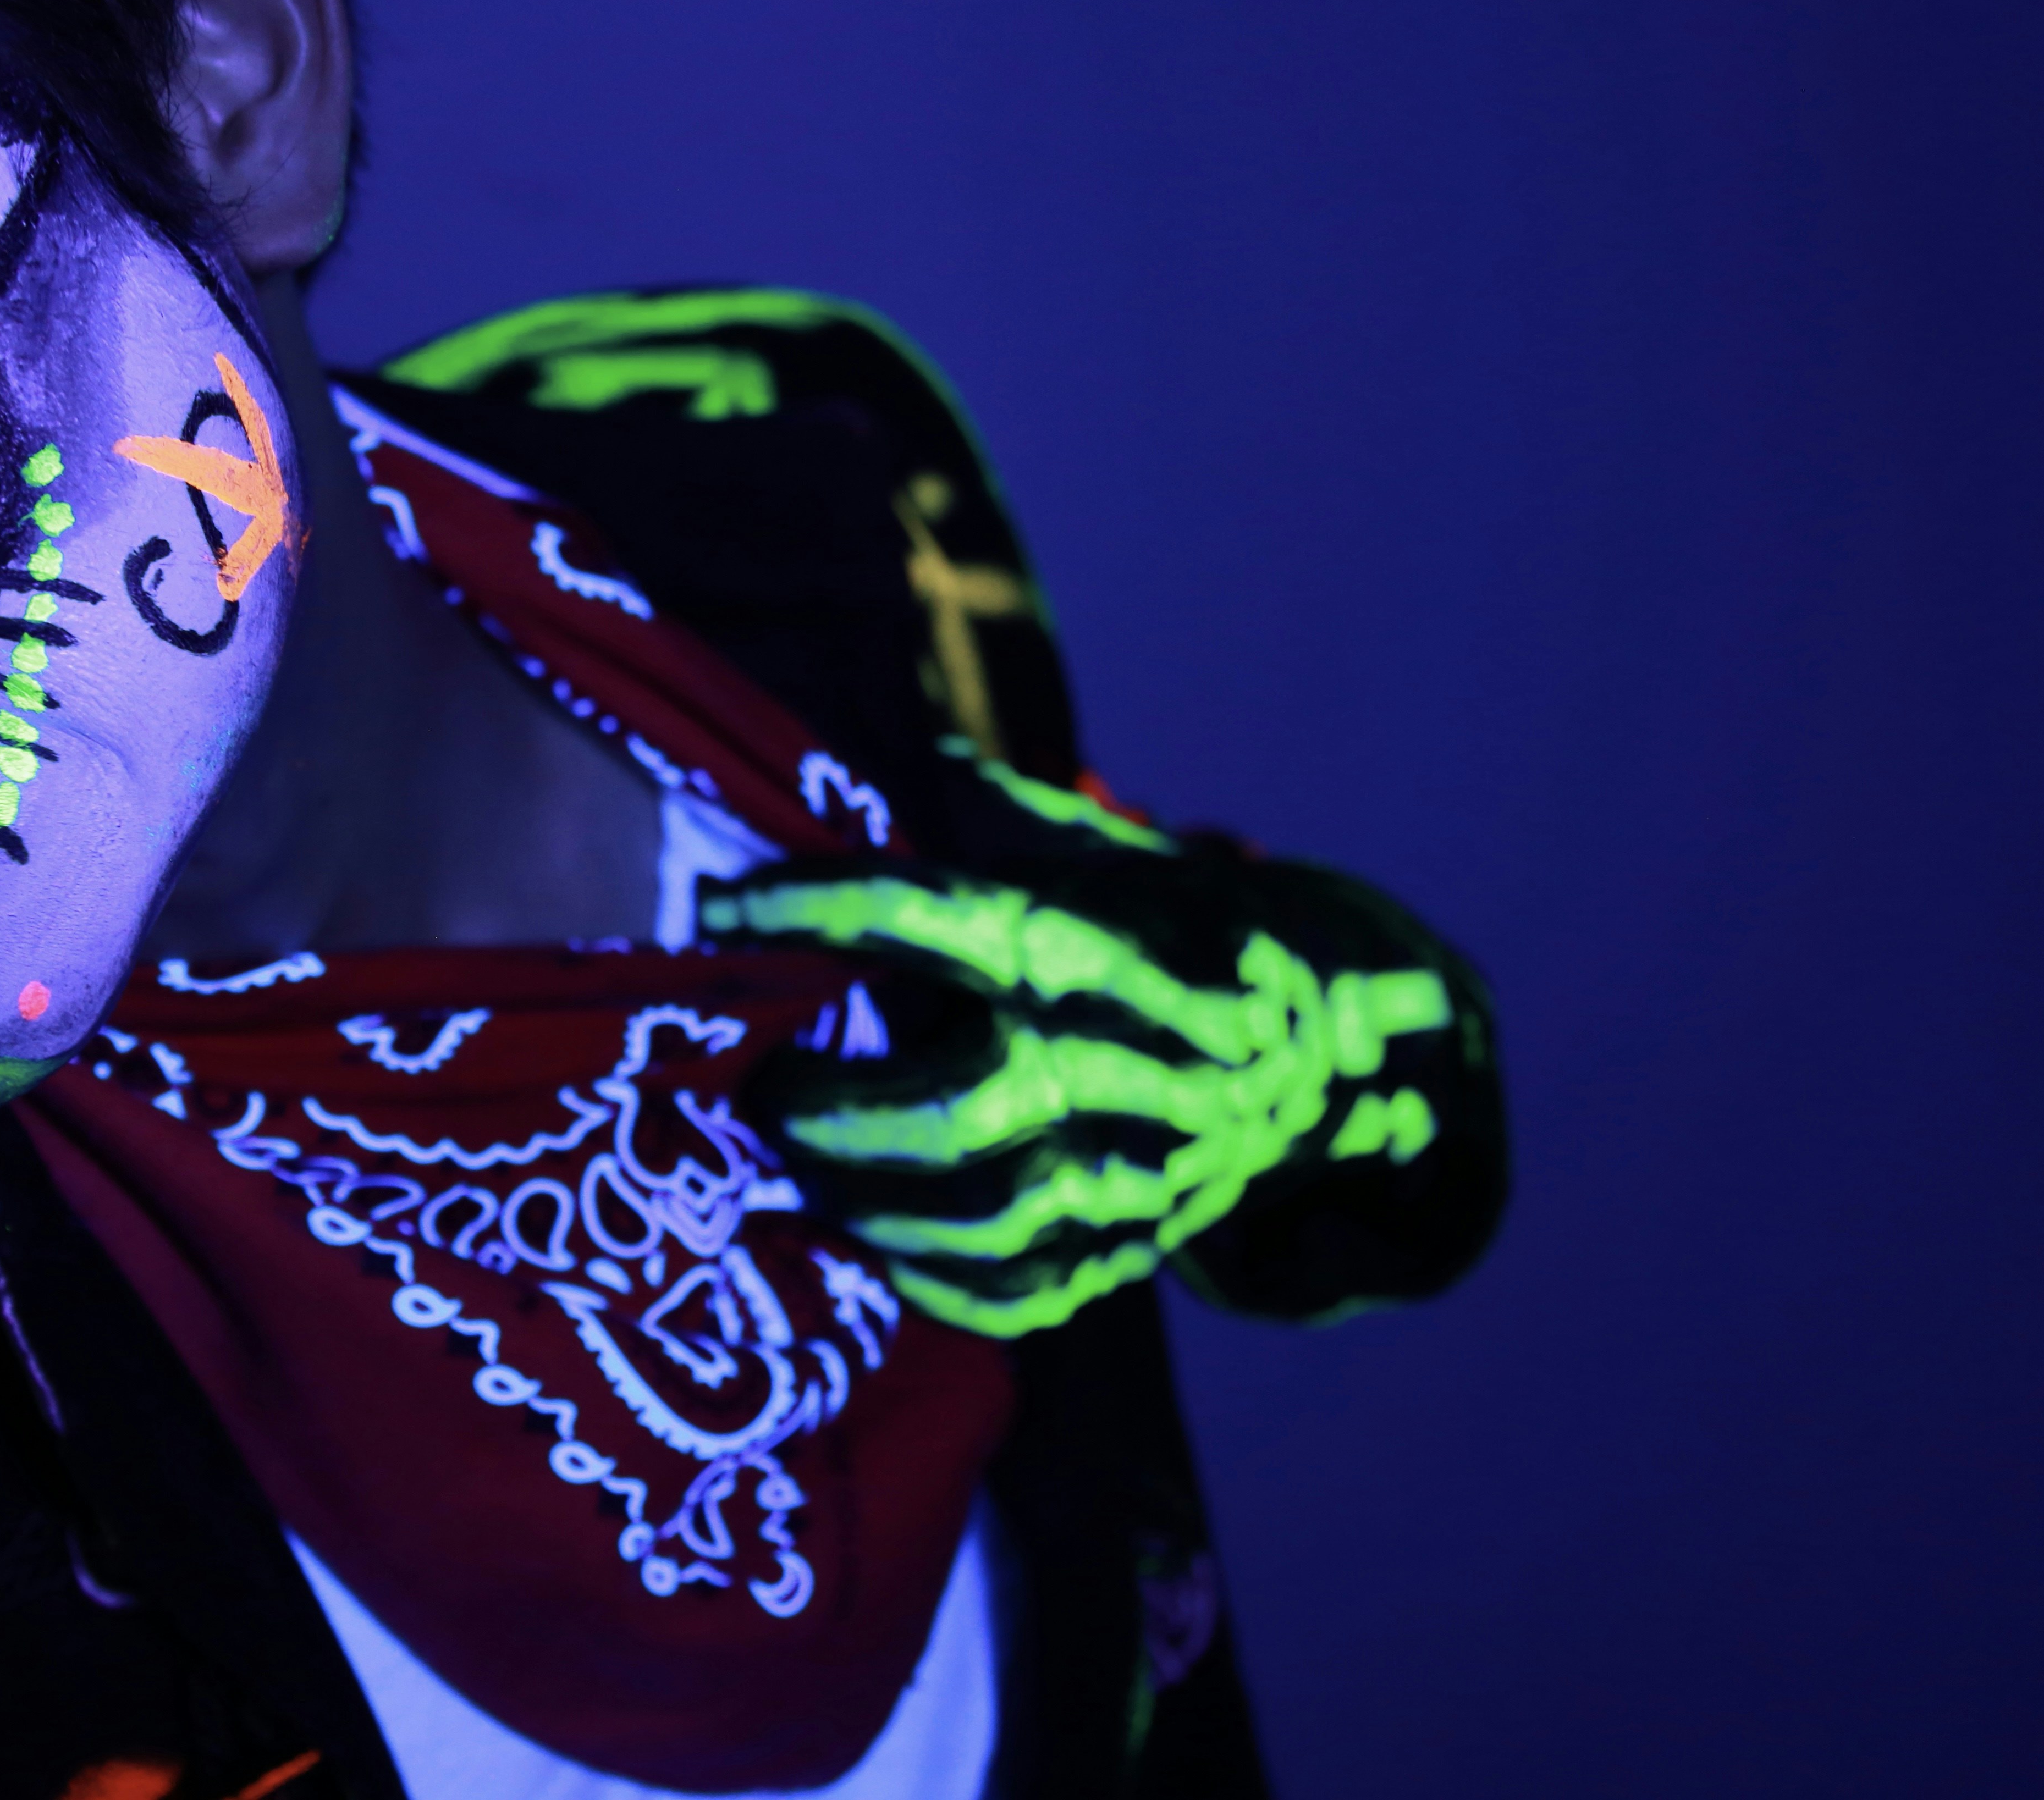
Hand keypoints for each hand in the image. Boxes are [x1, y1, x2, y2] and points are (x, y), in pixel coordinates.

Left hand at [704, 808, 1501, 1336]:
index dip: (806, 912)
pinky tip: (863, 1218)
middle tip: (757, 1080)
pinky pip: (991, 1288)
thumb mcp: (1103, 855)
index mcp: (1086, 952)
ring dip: (845, 1191)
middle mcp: (1106, 1072)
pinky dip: (911, 1262)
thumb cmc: (1180, 934)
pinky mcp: (1120, 1257)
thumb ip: (991, 816)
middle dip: (816, 1110)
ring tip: (794, 1146)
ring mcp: (1122, 1180)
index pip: (919, 922)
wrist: (1326, 1059)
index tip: (717, 907)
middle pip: (932, 1120)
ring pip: (951, 1220)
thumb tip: (887, 755)